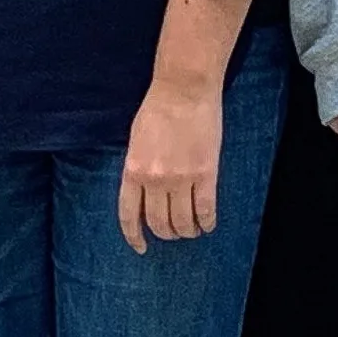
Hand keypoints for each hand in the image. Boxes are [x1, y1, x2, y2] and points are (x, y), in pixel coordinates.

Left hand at [118, 77, 224, 251]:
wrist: (184, 90)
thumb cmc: (158, 109)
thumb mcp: (136, 141)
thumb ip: (138, 169)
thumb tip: (144, 193)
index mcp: (133, 171)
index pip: (129, 215)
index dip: (134, 236)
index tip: (141, 247)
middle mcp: (154, 180)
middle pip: (159, 223)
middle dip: (166, 234)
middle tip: (173, 233)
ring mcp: (180, 178)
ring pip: (182, 221)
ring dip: (187, 231)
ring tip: (192, 230)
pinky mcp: (205, 174)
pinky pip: (206, 209)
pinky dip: (206, 222)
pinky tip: (208, 224)